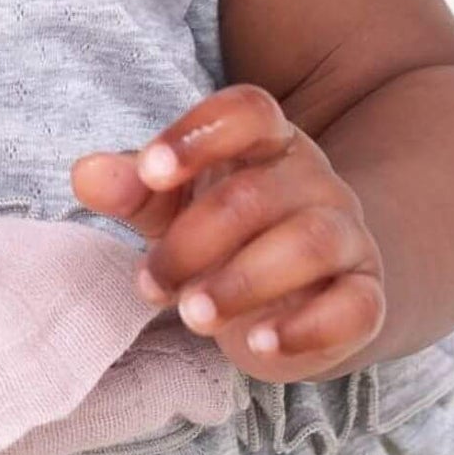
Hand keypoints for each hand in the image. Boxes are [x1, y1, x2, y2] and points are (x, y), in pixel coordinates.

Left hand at [71, 83, 385, 381]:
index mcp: (265, 139)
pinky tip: (257, 343)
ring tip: (191, 314)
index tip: (148, 171)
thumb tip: (85, 175)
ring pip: (306, 244)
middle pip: (256, 193)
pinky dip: (307, 328)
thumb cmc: (219, 230)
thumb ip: (130, 185)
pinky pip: (355, 307)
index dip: (198, 134)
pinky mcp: (367, 296)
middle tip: (149, 282)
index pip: (247, 111)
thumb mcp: (168, 202)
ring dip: (241, 283)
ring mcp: (347, 234)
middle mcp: (313, 178)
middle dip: (193, 241)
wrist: (304, 289)